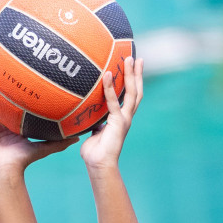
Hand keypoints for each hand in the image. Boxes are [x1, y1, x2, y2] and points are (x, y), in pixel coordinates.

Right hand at [0, 84, 77, 177]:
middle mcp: (5, 122)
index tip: (25, 80)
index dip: (21, 95)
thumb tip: (79, 135)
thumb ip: (60, 141)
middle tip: (5, 69)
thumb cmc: (24, 160)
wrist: (5, 170)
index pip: (20, 106)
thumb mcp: (44, 147)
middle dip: (3, 86)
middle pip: (3, 101)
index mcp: (17, 125)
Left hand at [79, 56, 143, 171]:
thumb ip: (93, 121)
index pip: (129, 96)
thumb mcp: (93, 131)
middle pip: (135, 91)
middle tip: (136, 57)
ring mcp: (124, 119)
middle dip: (137, 74)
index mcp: (121, 118)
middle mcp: (126, 117)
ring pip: (131, 93)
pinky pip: (113, 102)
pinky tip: (107, 74)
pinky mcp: (117, 122)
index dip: (132, 82)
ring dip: (131, 75)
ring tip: (129, 59)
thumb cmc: (94, 152)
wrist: (99, 165)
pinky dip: (109, 88)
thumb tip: (86, 113)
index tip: (133, 67)